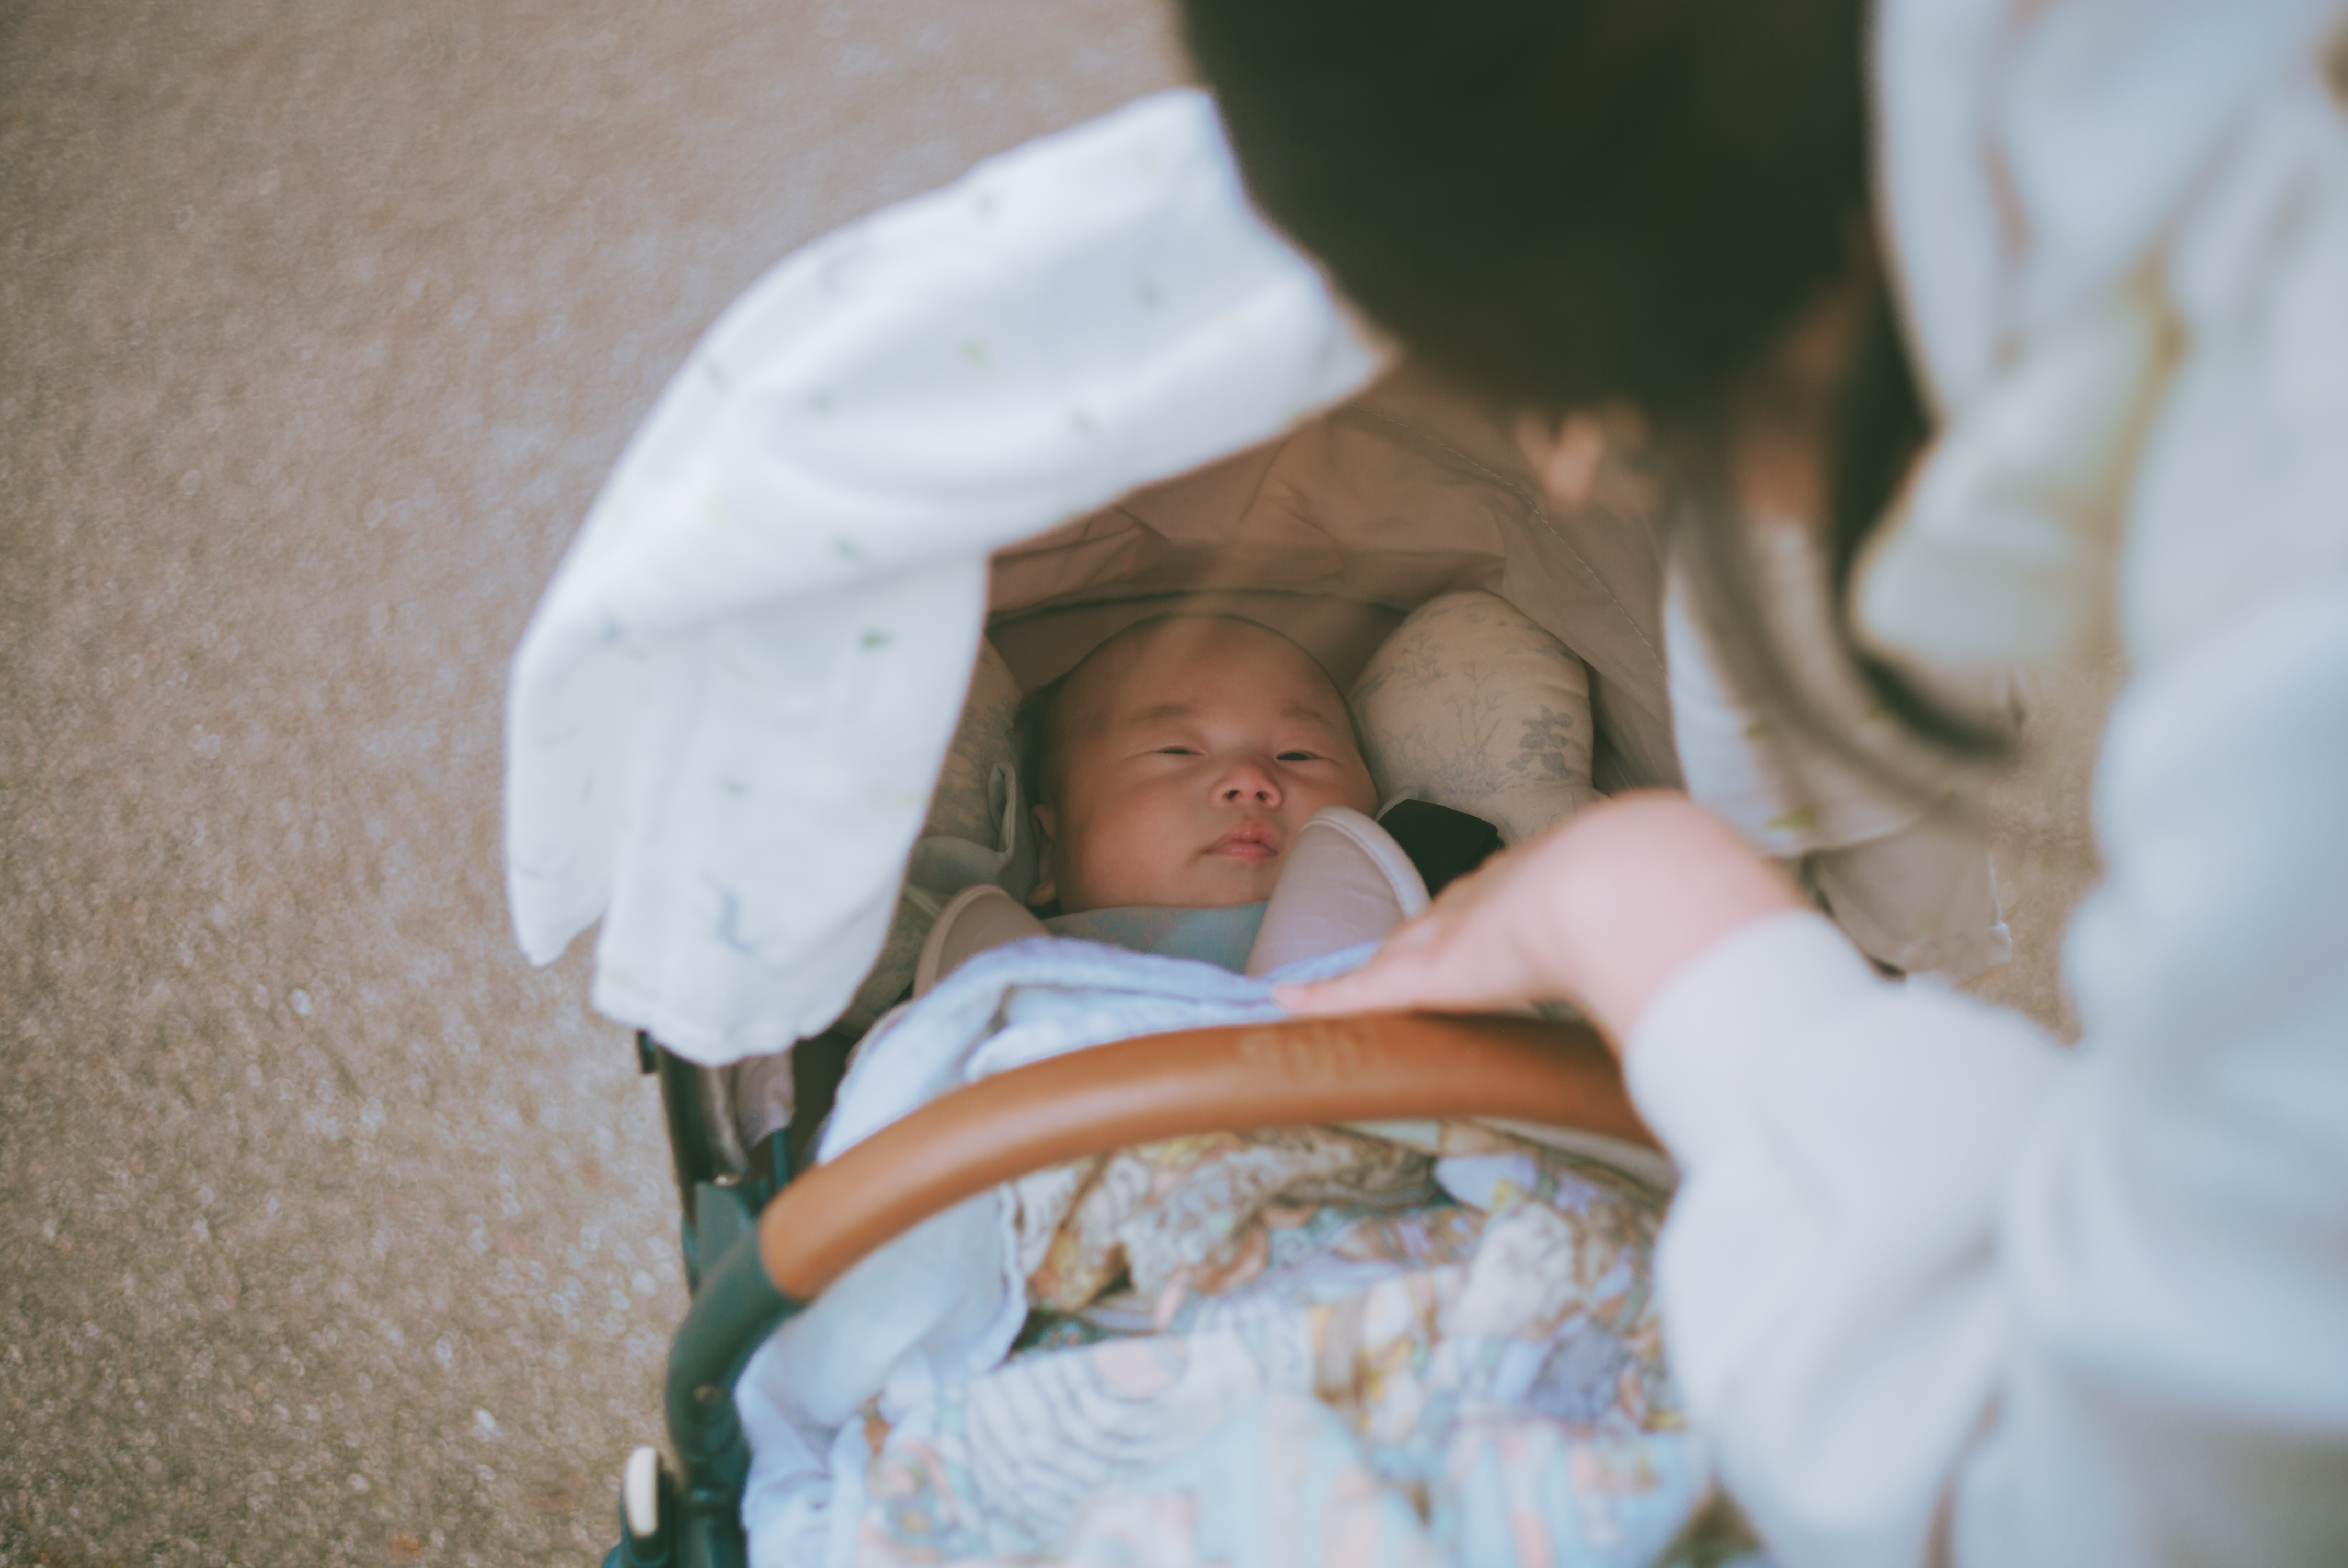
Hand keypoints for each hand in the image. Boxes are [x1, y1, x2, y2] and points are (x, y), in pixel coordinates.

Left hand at [1275, 793, 1804, 1047]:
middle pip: (1454, 918)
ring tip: (1347, 981)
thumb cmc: (1684, 898)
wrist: (1640, 883)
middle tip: (1413, 945)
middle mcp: (1505, 900)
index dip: (1502, 912)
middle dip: (1434, 930)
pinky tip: (1283, 1009)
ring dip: (1381, 965)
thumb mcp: (1705, 921)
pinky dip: (1324, 1002)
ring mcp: (1462, 935)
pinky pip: (1362, 993)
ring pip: (1407, 952)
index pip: (1522, 901)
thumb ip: (1719, 952)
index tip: (1497, 923)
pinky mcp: (1429, 974)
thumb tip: (1773, 993)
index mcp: (1567, 885)